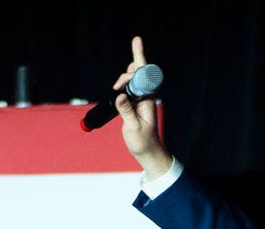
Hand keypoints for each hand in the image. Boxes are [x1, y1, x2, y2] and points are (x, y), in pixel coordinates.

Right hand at [113, 36, 171, 178]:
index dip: (140, 57)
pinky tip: (117, 90)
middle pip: (136, 73)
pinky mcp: (133, 104)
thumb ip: (127, 111)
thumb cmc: (143, 141)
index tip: (137, 40)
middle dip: (126, 72)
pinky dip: (120, 87)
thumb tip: (120, 96)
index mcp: (149, 99)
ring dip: (121, 81)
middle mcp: (145, 96)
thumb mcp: (134, 127)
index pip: (144, 74)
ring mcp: (139, 99)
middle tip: (117, 86)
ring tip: (116, 92)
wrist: (147, 151)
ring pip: (130, 80)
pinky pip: (126, 89)